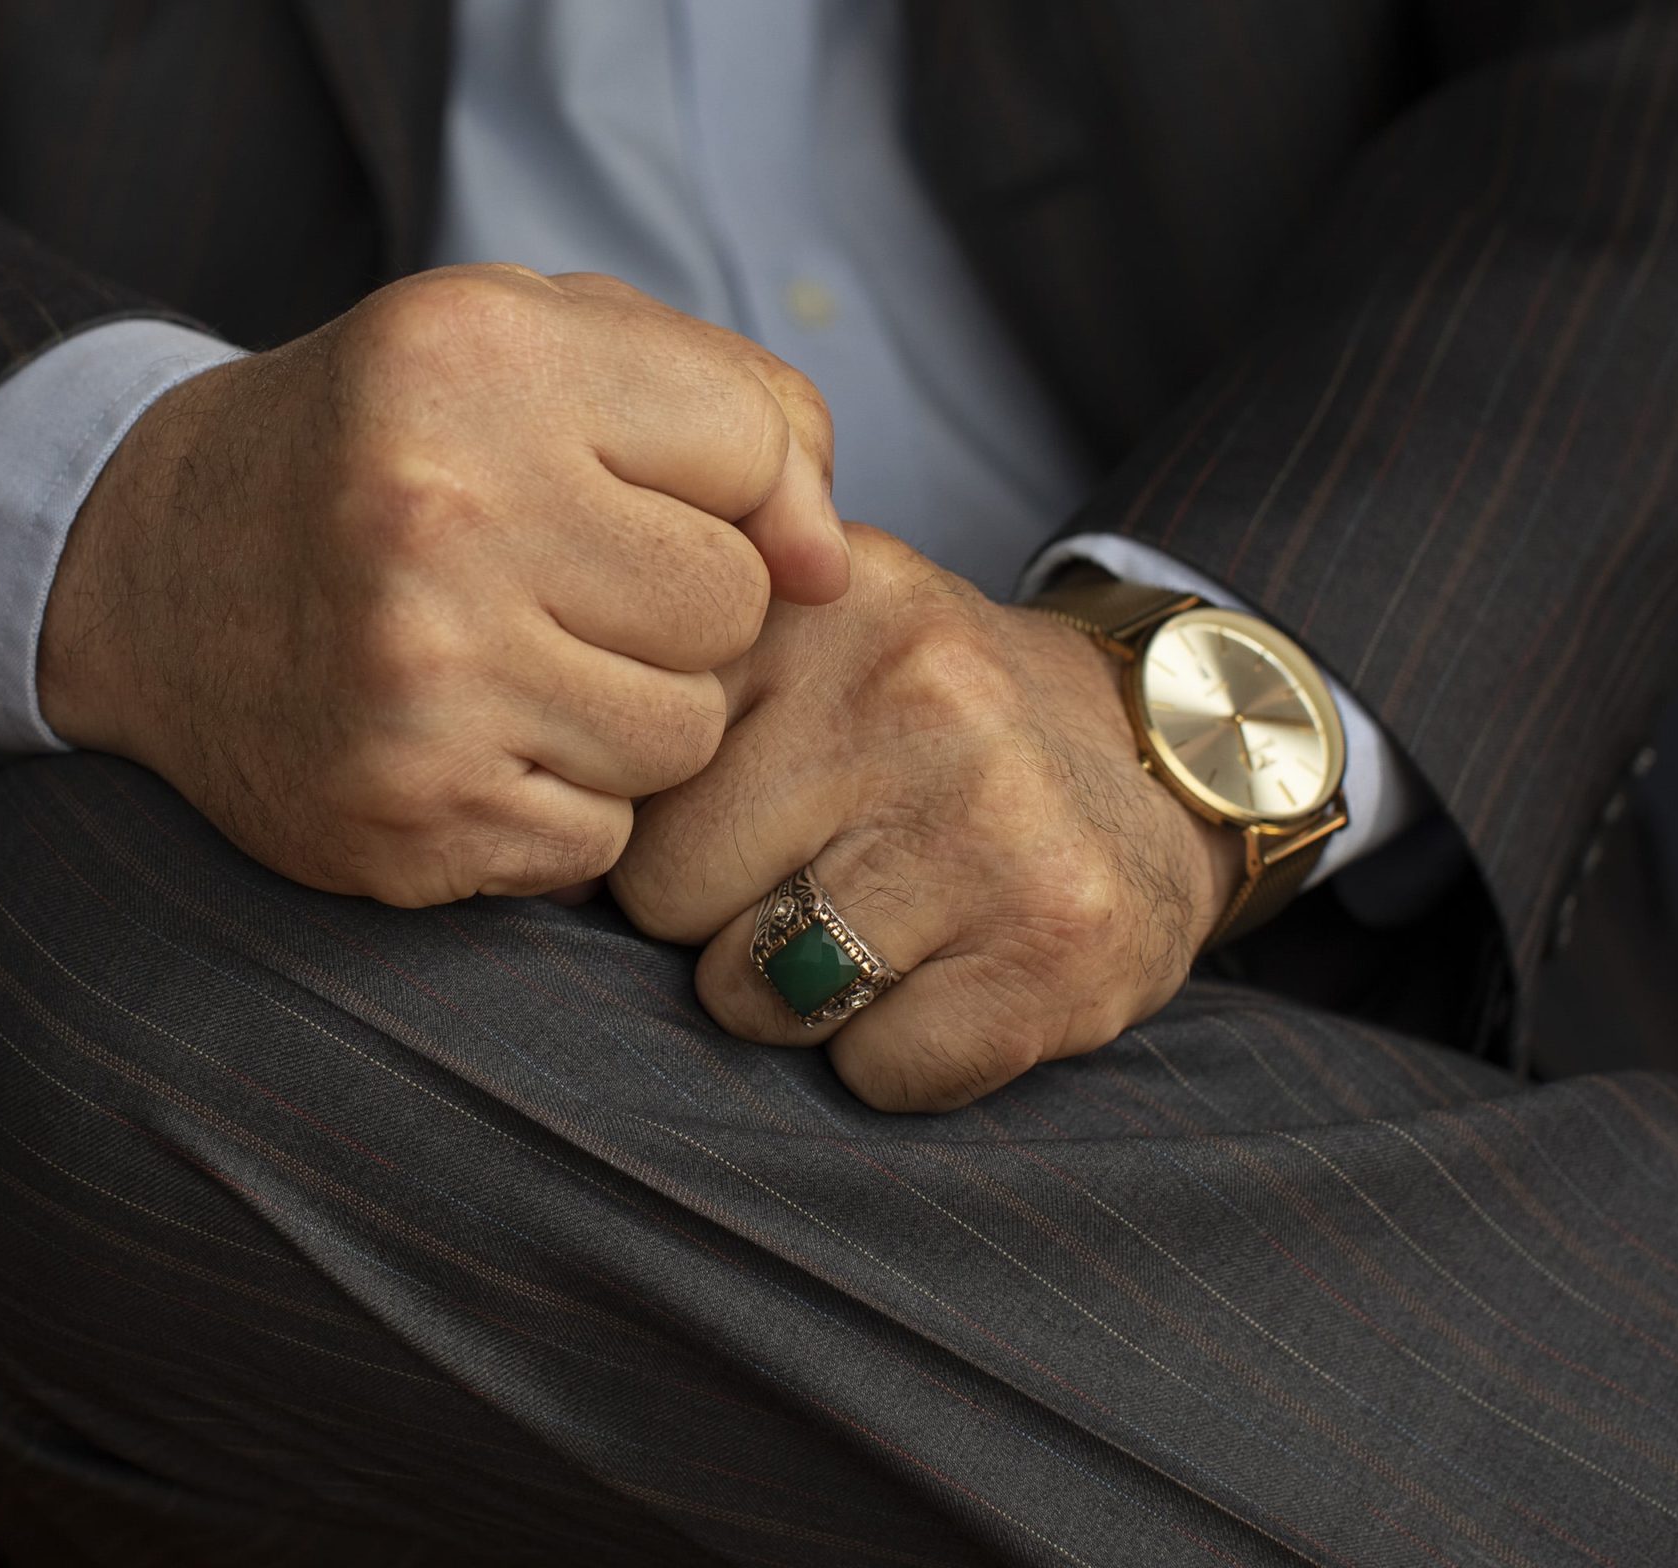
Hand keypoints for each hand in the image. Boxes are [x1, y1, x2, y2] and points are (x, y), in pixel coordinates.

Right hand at [40, 265, 849, 905]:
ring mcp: (418, 675)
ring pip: (685, 736)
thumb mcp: (541, 343)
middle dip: (676, 609)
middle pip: (730, 606)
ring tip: (514, 662)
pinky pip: (604, 838)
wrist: (155, 570)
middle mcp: (440, 509)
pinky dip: (562, 806)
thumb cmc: (395, 444)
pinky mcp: (408, 811)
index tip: (623, 491)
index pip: (755, 447)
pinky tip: (471, 740)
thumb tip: (831, 566)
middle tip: (556, 585)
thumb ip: (734, 404)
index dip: (719, 484)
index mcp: (480, 355)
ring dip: (629, 715)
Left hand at [610, 527, 1237, 1112]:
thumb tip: (513, 818)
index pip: (619, 775)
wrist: (1164, 761)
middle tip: (811, 873)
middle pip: (664, 893)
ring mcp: (993, 818)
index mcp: (819, 606)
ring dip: (796, 998)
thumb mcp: (802, 640)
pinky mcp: (1059, 944)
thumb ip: (670, 683)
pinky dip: (897, 1061)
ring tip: (876, 922)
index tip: (722, 816)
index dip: (651, 824)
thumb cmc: (923, 726)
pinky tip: (951, 978)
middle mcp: (912, 688)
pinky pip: (878, 1073)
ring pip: (756, 996)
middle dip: (713, 916)